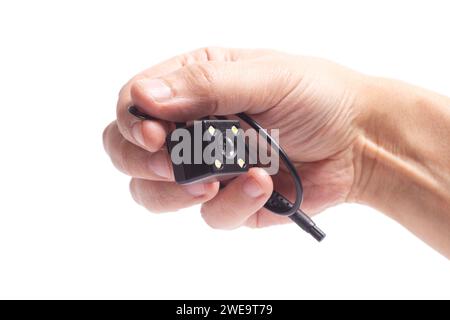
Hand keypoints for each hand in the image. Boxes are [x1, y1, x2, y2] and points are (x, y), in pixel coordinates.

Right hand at [103, 47, 367, 228]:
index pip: (135, 104)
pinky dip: (234, 203)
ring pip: (157, 195)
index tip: (153, 136)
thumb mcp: (265, 77)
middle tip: (171, 164)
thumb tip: (145, 98)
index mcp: (194, 86)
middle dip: (143, 163)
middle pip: (131, 154)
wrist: (358, 141)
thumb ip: (205, 85)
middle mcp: (192, 128)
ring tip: (212, 183)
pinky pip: (211, 215)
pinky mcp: (230, 200)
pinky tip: (261, 184)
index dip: (133, 122)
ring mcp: (208, 168)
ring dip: (176, 194)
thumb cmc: (318, 96)